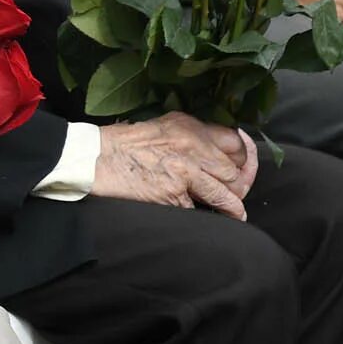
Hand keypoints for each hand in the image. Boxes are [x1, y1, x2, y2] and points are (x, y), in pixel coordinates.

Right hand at [92, 113, 259, 220]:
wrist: (97, 158)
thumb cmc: (127, 142)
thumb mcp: (164, 126)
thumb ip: (193, 134)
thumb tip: (219, 149)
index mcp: (190, 128)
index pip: (236, 144)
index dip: (245, 157)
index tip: (244, 166)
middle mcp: (192, 148)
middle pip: (234, 173)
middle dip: (237, 186)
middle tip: (234, 192)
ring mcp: (184, 173)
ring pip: (225, 195)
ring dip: (232, 207)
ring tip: (235, 213)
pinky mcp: (173, 195)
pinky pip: (198, 210)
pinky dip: (199, 215)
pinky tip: (199, 217)